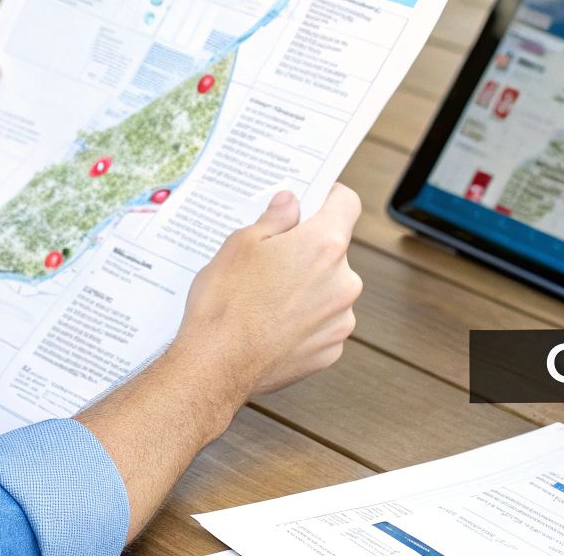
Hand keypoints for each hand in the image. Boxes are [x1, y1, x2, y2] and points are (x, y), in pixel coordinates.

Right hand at [173, 185, 364, 400]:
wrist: (216, 366)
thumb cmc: (225, 302)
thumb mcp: (240, 244)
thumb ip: (274, 219)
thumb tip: (290, 203)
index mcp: (323, 245)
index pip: (346, 203)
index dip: (329, 197)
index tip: (312, 202)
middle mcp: (343, 281)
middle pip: (334, 251)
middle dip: (308, 250)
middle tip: (271, 259)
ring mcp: (340, 320)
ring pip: (329, 289)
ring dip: (308, 288)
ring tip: (266, 298)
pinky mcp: (331, 350)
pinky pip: (323, 324)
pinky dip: (305, 321)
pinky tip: (272, 324)